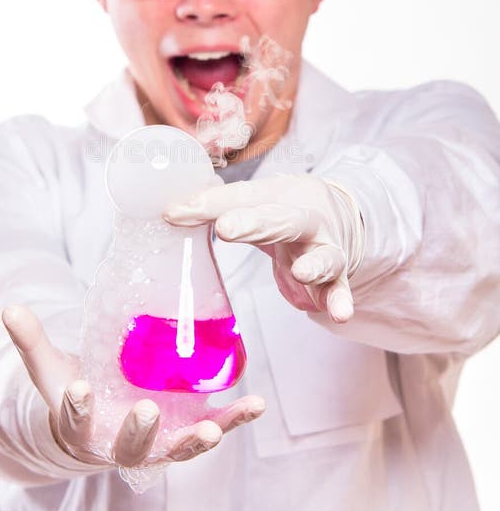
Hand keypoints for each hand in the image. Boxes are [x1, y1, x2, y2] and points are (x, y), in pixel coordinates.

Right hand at [2, 304, 264, 468]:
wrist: (101, 425)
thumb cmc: (76, 391)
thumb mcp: (50, 369)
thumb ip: (32, 341)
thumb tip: (8, 307)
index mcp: (84, 428)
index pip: (75, 422)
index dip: (76, 408)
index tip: (78, 389)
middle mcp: (121, 444)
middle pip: (131, 446)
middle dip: (138, 432)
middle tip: (146, 411)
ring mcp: (158, 443)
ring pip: (178, 447)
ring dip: (198, 439)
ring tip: (215, 425)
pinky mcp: (186, 431)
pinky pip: (214, 428)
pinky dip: (235, 419)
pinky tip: (255, 403)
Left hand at [164, 174, 364, 323]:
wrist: (340, 216)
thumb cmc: (286, 207)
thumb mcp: (255, 201)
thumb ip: (215, 207)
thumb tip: (170, 212)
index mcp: (281, 196)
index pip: (242, 197)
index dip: (211, 204)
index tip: (178, 210)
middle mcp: (307, 221)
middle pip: (284, 220)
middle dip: (256, 224)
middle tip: (226, 227)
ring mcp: (326, 250)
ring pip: (324, 256)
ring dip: (314, 265)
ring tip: (303, 272)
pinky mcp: (337, 278)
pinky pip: (340, 289)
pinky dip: (340, 300)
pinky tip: (339, 313)